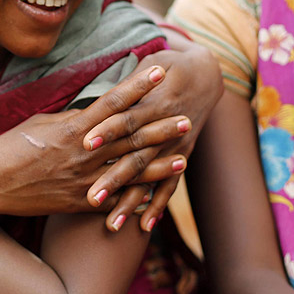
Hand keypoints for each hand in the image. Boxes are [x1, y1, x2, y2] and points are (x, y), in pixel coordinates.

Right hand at [0, 65, 188, 219]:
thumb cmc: (10, 146)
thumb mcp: (43, 123)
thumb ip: (74, 118)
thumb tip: (96, 110)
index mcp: (75, 128)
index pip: (114, 101)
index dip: (138, 85)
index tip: (158, 71)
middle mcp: (85, 154)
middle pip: (131, 137)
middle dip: (161, 127)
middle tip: (187, 118)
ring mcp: (85, 181)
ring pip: (131, 170)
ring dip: (159, 163)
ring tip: (184, 156)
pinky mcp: (81, 202)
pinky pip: (116, 197)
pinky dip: (137, 194)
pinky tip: (156, 192)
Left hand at [85, 43, 222, 230]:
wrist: (207, 75)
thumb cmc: (168, 66)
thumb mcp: (149, 66)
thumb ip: (123, 87)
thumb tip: (88, 100)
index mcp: (155, 102)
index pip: (127, 118)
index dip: (107, 130)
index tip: (86, 143)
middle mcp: (165, 128)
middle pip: (135, 155)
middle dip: (113, 178)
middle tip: (90, 197)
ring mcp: (174, 146)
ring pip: (148, 178)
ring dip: (130, 202)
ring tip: (110, 224)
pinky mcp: (180, 157)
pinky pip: (169, 187)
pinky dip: (157, 206)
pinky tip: (143, 226)